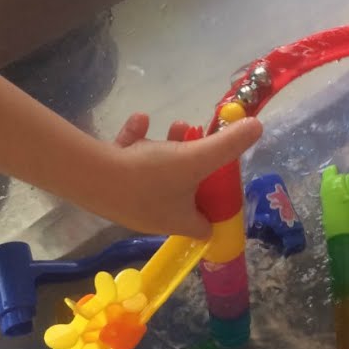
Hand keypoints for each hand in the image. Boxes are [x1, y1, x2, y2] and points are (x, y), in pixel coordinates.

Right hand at [101, 110, 261, 236]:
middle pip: (184, 192)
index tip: (224, 180)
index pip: (206, 226)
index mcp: (179, 221)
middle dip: (194, 162)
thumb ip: (229, 144)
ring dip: (168, 147)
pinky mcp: (108, 185)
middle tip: (199, 141)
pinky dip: (136, 141)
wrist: (90, 174)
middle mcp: (154, 217)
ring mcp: (129, 202)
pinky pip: (129, 161)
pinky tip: (138, 121)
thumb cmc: (149, 175)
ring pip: (157, 172)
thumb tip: (258, 127)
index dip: (218, 206)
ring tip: (175, 126)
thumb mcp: (197, 157)